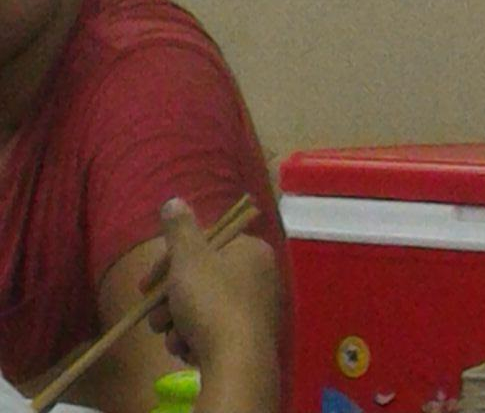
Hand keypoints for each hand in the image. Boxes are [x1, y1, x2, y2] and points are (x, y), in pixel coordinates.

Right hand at [146, 201, 278, 373]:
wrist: (235, 363)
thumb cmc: (212, 302)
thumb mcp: (189, 258)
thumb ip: (179, 229)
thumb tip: (174, 200)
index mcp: (251, 250)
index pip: (204, 246)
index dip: (169, 262)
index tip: (146, 284)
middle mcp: (258, 277)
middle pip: (201, 280)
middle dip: (170, 300)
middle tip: (155, 317)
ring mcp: (254, 311)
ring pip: (202, 310)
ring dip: (177, 323)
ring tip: (170, 336)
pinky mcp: (247, 341)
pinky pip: (212, 333)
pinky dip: (193, 340)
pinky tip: (185, 350)